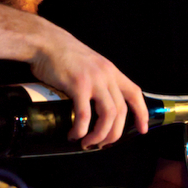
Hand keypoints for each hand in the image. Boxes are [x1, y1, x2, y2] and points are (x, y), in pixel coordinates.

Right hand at [29, 30, 148, 147]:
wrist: (45, 42)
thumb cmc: (62, 54)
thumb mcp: (88, 64)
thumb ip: (96, 79)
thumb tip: (94, 102)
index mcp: (111, 71)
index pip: (134, 93)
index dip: (141, 113)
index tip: (142, 130)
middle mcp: (107, 75)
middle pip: (121, 111)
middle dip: (114, 133)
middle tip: (102, 145)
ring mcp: (94, 80)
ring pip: (108, 116)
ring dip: (100, 135)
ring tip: (88, 143)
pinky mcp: (78, 86)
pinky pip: (84, 115)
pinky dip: (81, 129)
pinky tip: (74, 135)